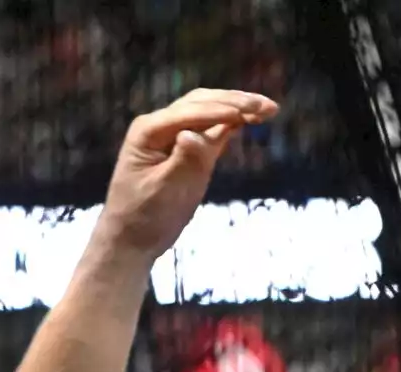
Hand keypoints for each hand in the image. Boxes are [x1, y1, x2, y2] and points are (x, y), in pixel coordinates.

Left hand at [100, 89, 278, 260]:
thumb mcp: (165, 192)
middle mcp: (158, 126)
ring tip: (268, 109)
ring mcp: (171, 135)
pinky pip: (210, 128)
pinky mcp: (185, 148)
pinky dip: (231, 122)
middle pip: (201, 103)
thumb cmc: (144, 218)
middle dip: (234, 102)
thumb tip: (194, 134)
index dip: (221, 110)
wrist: (131, 239)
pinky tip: (253, 118)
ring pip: (208, 111)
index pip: (189, 112)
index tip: (249, 112)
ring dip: (236, 107)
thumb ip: (183, 161)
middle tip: (268, 106)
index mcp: (147, 131)